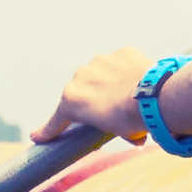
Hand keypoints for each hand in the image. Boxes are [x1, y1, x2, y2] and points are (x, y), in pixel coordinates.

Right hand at [34, 48, 157, 145]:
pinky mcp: (120, 53)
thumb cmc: (131, 120)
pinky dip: (126, 72)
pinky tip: (138, 82)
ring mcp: (99, 62)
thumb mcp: (118, 132)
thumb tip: (136, 139)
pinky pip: (121, 64)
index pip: (57, 120)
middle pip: (82, 92)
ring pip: (101, 74)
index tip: (36, 137)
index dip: (47, 131)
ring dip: (109, 83)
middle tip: (111, 111)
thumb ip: (118, 131)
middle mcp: (80, 77)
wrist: (155, 96)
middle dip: (92, 101)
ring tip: (129, 95)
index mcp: (71, 101)